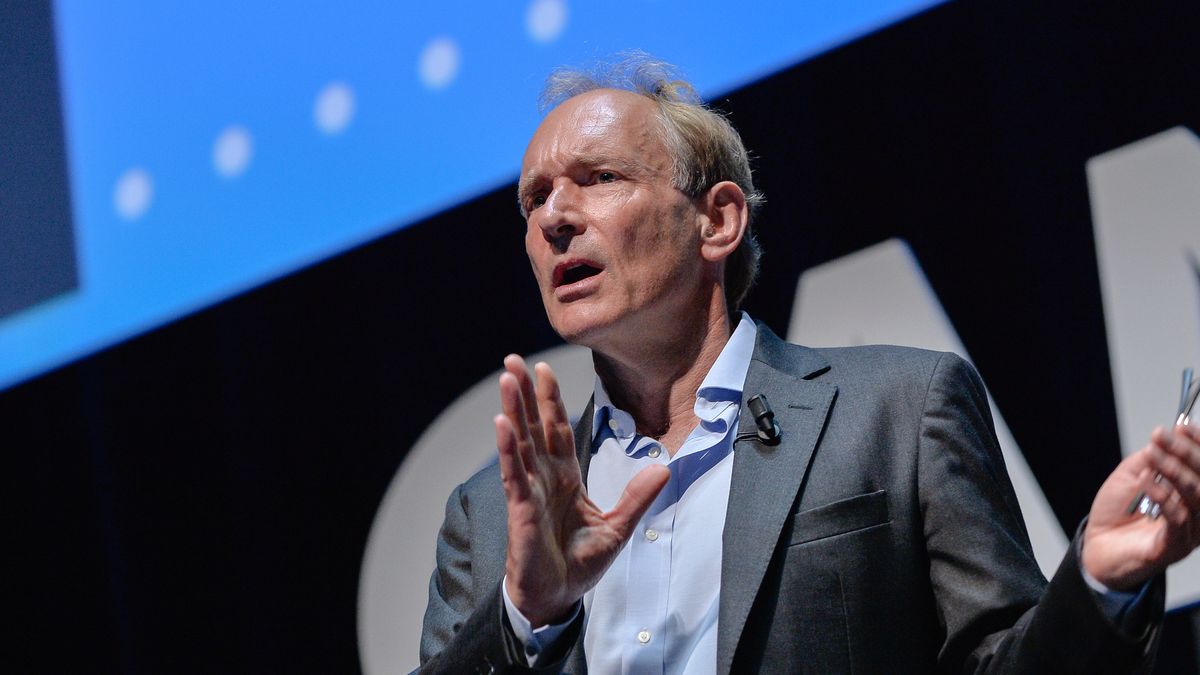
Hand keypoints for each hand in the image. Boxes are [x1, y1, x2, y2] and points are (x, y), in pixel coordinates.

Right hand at [496, 355, 669, 625]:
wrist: (558, 598)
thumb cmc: (579, 564)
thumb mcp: (618, 528)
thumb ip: (637, 497)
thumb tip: (663, 468)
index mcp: (565, 477)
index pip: (558, 430)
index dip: (551, 400)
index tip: (545, 369)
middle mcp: (544, 477)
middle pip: (534, 426)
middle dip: (525, 393)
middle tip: (513, 360)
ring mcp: (530, 490)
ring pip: (520, 442)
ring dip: (513, 410)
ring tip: (507, 378)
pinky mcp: (521, 509)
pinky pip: (514, 474)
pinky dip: (508, 449)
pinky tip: (502, 424)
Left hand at [1083, 424, 1199, 589]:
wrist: (1097, 546)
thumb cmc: (1118, 512)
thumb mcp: (1132, 475)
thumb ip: (1151, 458)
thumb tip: (1168, 435)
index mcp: (1192, 494)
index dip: (1198, 445)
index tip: (1183, 427)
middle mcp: (1198, 514)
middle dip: (1186, 453)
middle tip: (1162, 437)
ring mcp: (1190, 532)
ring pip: (1195, 496)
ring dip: (1173, 470)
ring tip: (1153, 455)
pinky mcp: (1174, 546)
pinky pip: (1178, 518)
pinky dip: (1163, 495)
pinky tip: (1146, 480)